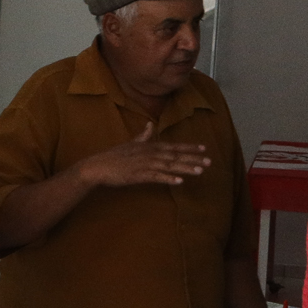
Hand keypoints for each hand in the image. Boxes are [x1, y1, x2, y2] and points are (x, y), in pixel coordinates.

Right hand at [73, 122, 210, 189]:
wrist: (97, 166)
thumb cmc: (113, 156)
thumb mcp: (130, 143)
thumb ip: (143, 136)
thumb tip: (150, 125)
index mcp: (149, 147)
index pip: (173, 146)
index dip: (189, 148)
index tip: (204, 148)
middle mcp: (149, 154)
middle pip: (175, 156)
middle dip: (193, 159)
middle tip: (209, 162)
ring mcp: (144, 164)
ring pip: (169, 166)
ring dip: (185, 169)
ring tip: (200, 171)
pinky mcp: (138, 175)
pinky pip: (156, 177)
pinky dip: (168, 179)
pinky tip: (179, 182)